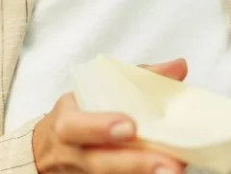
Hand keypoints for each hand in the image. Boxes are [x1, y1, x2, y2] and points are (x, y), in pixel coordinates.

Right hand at [33, 60, 187, 173]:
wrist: (51, 149)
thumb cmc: (80, 115)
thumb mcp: (95, 92)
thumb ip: (138, 79)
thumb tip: (178, 67)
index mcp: (66, 121)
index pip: (73, 125)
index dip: (99, 127)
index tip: (131, 127)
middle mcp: (70, 153)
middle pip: (96, 163)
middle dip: (133, 163)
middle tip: (169, 164)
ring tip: (172, 170)